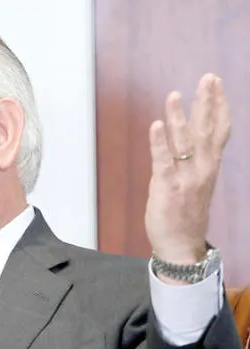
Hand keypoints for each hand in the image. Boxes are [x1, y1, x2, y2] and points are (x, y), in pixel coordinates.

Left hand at [145, 74, 229, 276]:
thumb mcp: (196, 179)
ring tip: (174, 95)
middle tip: (208, 78)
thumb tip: (187, 130)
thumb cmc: (185, 210)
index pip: (219, 130)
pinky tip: (156, 125)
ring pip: (184, 143)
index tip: (216, 83)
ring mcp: (186, 178)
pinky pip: (163, 162)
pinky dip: (159, 143)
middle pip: (207, 130)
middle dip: (207, 103)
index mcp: (210, 165)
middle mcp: (203, 169)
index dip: (218, 105)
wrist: (181, 244)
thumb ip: (193, 156)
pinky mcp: (167, 188)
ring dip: (179, 118)